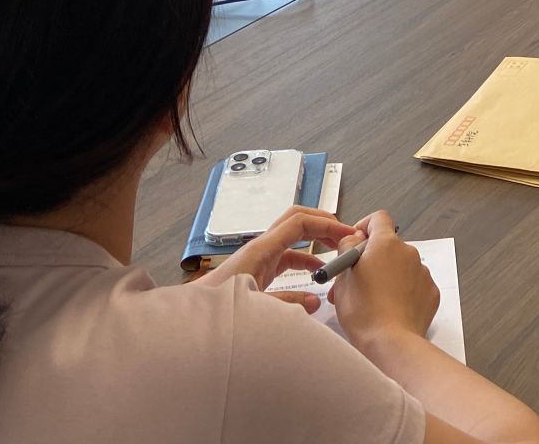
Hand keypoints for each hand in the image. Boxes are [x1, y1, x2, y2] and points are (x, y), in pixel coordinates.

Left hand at [199, 207, 356, 310]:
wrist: (193, 317)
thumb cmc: (219, 309)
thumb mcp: (256, 307)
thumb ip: (287, 305)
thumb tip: (315, 302)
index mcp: (262, 248)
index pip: (300, 222)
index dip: (326, 224)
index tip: (346, 234)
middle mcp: (262, 247)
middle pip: (298, 220)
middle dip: (323, 223)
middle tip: (346, 235)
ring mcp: (261, 256)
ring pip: (294, 238)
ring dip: (317, 239)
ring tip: (337, 251)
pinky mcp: (259, 269)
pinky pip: (289, 256)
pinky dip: (307, 258)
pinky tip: (318, 272)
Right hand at [328, 211, 438, 348]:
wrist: (390, 343)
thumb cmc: (364, 312)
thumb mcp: (343, 275)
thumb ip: (347, 248)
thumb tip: (354, 239)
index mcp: (386, 244)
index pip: (378, 218)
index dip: (364, 228)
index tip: (355, 243)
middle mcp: (408, 253)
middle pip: (388, 246)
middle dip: (371, 259)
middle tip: (355, 281)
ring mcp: (422, 272)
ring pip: (400, 266)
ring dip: (387, 276)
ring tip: (370, 300)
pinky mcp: (431, 292)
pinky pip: (414, 284)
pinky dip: (402, 292)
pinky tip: (389, 308)